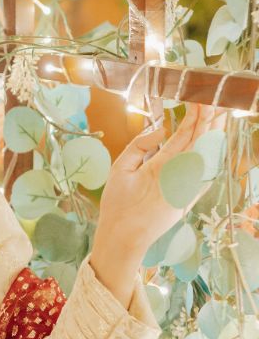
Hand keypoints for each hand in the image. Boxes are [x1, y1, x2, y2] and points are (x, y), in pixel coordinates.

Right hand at [89, 103, 226, 306]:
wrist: (125, 238)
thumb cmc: (118, 205)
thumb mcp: (119, 171)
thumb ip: (139, 146)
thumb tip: (160, 130)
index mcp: (161, 168)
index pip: (185, 135)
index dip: (195, 116)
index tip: (200, 99)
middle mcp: (181, 178)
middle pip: (203, 142)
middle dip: (212, 119)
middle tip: (218, 99)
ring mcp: (189, 189)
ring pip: (209, 156)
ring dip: (216, 134)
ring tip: (221, 115)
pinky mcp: (190, 198)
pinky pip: (208, 173)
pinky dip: (214, 156)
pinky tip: (217, 144)